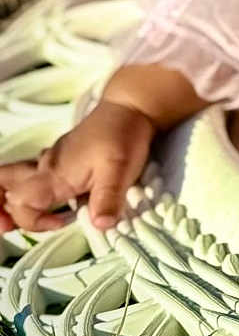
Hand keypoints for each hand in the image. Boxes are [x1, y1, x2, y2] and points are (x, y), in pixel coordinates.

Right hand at [0, 100, 157, 233]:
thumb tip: (101, 226)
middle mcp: (46, 168)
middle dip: (1, 206)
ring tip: (19, 215)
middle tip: (8, 225)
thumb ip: (108, 199)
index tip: (62, 223)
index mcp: (54, 175)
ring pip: (15, 177)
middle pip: (5, 185)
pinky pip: (33, 172)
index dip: (33, 221)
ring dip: (10, 196)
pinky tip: (52, 197)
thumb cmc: (122, 137)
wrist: (129, 108)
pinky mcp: (61, 157)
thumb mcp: (121, 170)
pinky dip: (30, 186)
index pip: (21, 203)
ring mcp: (52, 160)